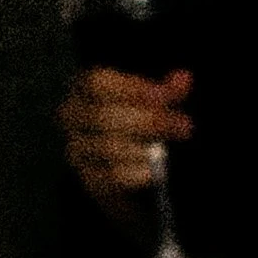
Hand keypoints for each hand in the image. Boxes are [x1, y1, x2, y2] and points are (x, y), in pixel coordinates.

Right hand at [59, 67, 194, 220]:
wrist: (123, 163)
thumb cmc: (136, 120)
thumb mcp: (152, 99)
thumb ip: (166, 91)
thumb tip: (183, 79)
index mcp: (84, 89)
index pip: (97, 83)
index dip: (132, 88)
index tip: (165, 95)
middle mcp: (72, 118)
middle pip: (104, 116)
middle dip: (149, 120)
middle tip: (184, 126)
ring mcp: (77, 149)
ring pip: (107, 147)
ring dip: (144, 149)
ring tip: (168, 151)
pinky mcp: (87, 178)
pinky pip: (110, 176)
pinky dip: (135, 173)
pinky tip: (153, 172)